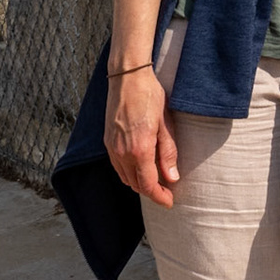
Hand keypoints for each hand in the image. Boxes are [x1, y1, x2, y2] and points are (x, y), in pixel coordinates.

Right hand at [105, 67, 179, 206]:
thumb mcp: (166, 124)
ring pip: (124, 177)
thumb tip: (172, 177)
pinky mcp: (107, 142)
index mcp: (139, 150)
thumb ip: (168, 152)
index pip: (148, 185)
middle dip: (151, 191)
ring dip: (139, 183)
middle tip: (167, 191)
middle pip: (135, 184)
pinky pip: (117, 166)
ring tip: (156, 180)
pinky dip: (129, 172)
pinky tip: (141, 167)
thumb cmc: (150, 97)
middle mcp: (121, 153)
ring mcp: (112, 148)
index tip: (170, 202)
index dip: (159, 197)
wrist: (128, 78)